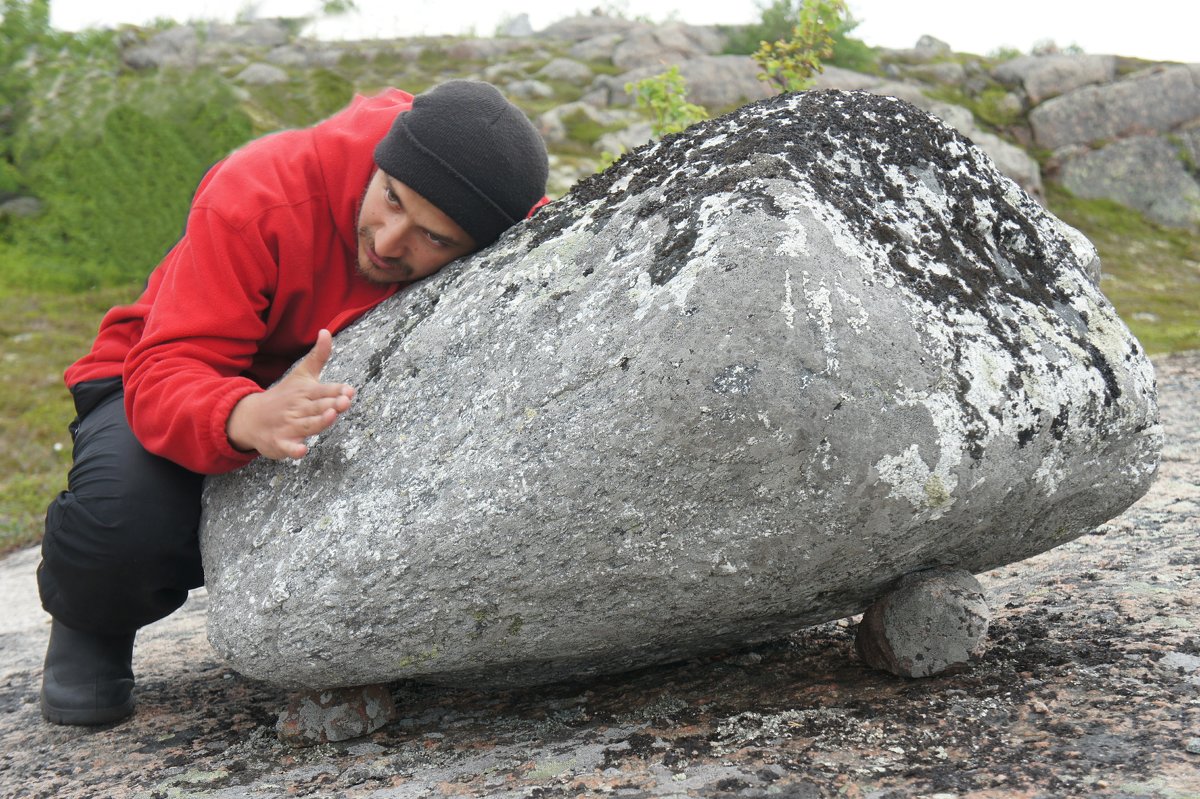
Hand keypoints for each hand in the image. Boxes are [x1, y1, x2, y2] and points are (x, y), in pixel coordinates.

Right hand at [226, 329, 354, 459]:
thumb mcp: (301, 375)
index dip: (336, 390)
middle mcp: (298, 408)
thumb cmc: (285, 396)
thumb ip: (318, 356)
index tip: (349, 390)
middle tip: (344, 401)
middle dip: (331, 404)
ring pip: (306, 425)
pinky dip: (293, 450)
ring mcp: (288, 425)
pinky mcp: (279, 442)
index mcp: (305, 392)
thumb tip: (326, 331)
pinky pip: (286, 447)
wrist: (250, 417)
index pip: (323, 390)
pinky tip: (301, 451)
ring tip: (331, 416)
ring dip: (318, 422)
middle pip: (317, 407)